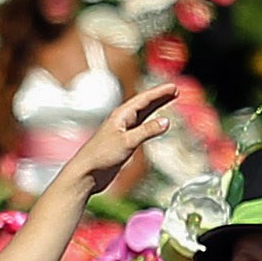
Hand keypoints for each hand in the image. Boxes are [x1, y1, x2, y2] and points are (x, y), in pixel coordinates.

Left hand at [55, 80, 185, 185]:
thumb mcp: (127, 142)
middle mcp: (121, 120)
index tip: (173, 87)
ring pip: (143, 115)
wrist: (87, 173)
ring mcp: (122, 131)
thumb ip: (147, 131)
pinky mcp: (122, 142)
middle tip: (174, 90)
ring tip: (168, 101)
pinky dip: (150, 123)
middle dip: (159, 97)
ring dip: (156, 108)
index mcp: (121, 115)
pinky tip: (155, 125)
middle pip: (144, 104)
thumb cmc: (101, 156)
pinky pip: (140, 127)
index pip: (144, 99)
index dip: (160, 93)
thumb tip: (166, 121)